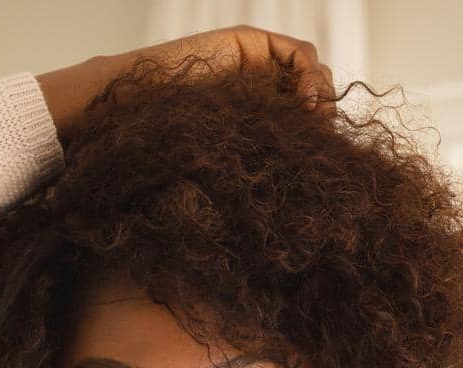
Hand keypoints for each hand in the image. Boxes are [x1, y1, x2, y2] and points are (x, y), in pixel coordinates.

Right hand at [36, 24, 335, 145]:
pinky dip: (309, 73)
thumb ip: (256, 172)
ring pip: (312, 71)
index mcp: (258, 119)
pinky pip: (298, 52)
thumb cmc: (169, 152)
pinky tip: (305, 99)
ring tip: (313, 115)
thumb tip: (299, 229)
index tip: (326, 157)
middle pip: (316, 94)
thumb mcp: (228, 167)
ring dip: (322, 92)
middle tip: (323, 135)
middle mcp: (261, 90)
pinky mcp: (251, 42)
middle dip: (326, 113)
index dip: (320, 135)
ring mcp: (257, 64)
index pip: (306, 121)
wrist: (137, 115)